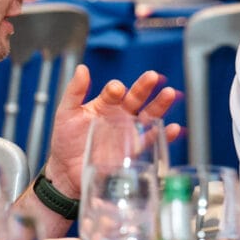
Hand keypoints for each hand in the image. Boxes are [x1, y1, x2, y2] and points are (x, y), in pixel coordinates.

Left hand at [43, 65, 179, 196]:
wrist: (66, 171)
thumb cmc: (65, 141)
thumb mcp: (66, 113)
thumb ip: (74, 91)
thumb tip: (82, 68)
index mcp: (105, 105)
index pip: (115, 92)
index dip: (116, 89)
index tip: (116, 89)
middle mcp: (120, 116)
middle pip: (136, 98)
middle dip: (145, 87)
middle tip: (153, 77)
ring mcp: (128, 132)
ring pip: (148, 115)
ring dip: (160, 105)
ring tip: (169, 94)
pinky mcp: (133, 150)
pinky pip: (151, 141)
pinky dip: (164, 135)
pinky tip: (173, 128)